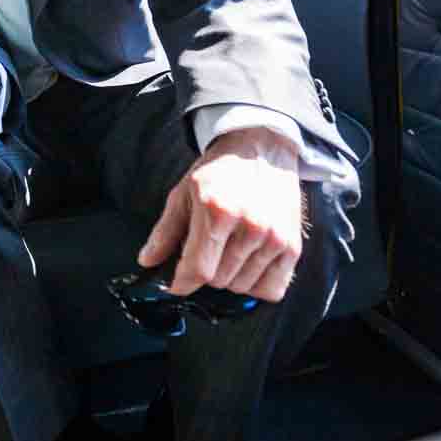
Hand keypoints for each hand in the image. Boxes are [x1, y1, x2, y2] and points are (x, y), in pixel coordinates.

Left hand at [137, 127, 303, 301]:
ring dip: (229, 277)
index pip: (198, 269)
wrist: (262, 150)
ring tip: (228, 249)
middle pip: (218, 280)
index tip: (176, 284)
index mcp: (218, 210)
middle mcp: (250, 226)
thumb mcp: (184, 193)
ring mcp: (275, 238)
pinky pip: (271, 290)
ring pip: (241, 288)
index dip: (182, 282)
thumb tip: (147, 261)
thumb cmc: (220, 171)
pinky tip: (248, 264)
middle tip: (206, 249)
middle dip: (205, 272)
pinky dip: (256, 285)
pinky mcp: (292, 246)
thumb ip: (166, 231)